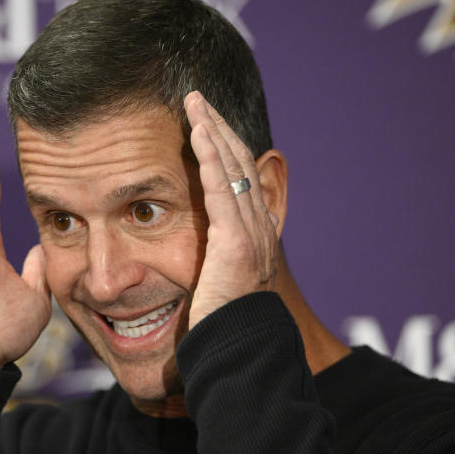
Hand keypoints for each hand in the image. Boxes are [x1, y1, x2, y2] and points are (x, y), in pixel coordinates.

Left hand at [184, 91, 279, 327]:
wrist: (238, 354)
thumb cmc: (223, 329)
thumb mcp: (217, 288)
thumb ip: (212, 264)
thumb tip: (199, 258)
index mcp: (253, 237)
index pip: (238, 180)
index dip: (223, 148)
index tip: (205, 124)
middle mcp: (258, 229)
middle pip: (240, 165)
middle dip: (219, 128)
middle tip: (199, 99)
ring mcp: (251, 234)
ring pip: (233, 169)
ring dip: (214, 131)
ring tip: (195, 102)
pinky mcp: (236, 242)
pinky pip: (222, 188)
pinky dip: (212, 157)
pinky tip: (199, 132)